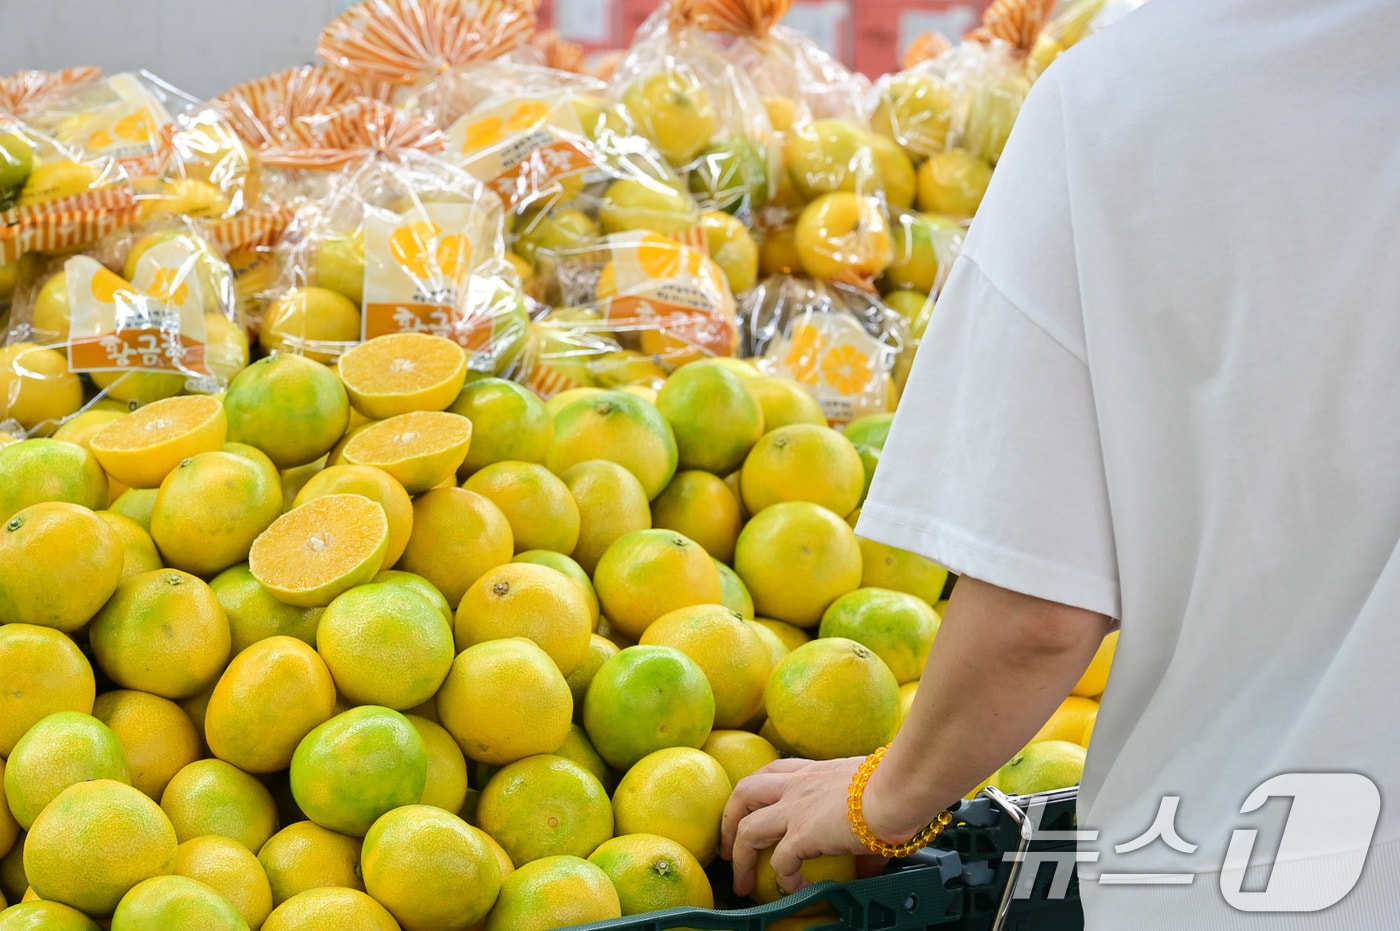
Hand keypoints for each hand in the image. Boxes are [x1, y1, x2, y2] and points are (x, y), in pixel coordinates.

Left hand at [720, 757, 885, 897]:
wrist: (899, 787)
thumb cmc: (897, 783)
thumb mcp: (874, 794)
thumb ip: (866, 826)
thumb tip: (873, 862)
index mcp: (814, 770)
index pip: (773, 771)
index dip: (757, 791)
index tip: (752, 811)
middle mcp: (798, 784)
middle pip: (743, 793)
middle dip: (728, 820)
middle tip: (727, 848)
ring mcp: (796, 807)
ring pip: (747, 829)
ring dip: (739, 857)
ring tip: (741, 882)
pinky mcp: (803, 833)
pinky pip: (781, 863)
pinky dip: (783, 880)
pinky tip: (794, 892)